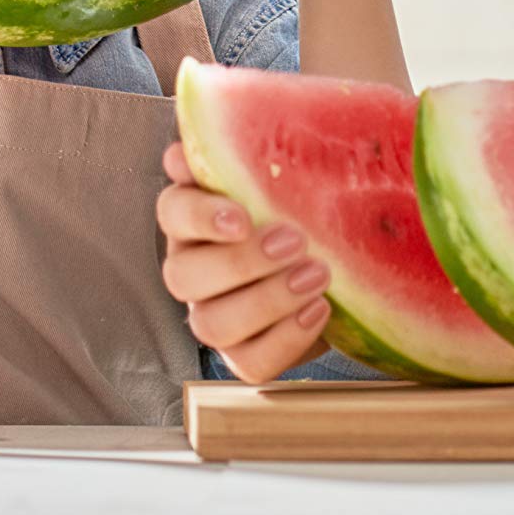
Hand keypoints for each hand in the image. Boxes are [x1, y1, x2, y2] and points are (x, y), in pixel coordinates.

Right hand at [156, 140, 330, 381]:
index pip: (172, 212)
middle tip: (296, 243)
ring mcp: (214, 316)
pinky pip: (248, 365)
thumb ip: (246, 150)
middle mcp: (192, 268)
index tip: (242, 216)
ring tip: (318, 276)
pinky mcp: (245, 355)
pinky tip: (319, 310)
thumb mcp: (286, 170)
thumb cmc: (301, 202)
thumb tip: (183, 149)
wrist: (341, 253)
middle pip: (184, 276)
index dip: (200, 216)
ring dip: (266, 301)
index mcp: (193, 218)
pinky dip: (284, 340)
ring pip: (212, 324)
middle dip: (240, 263)